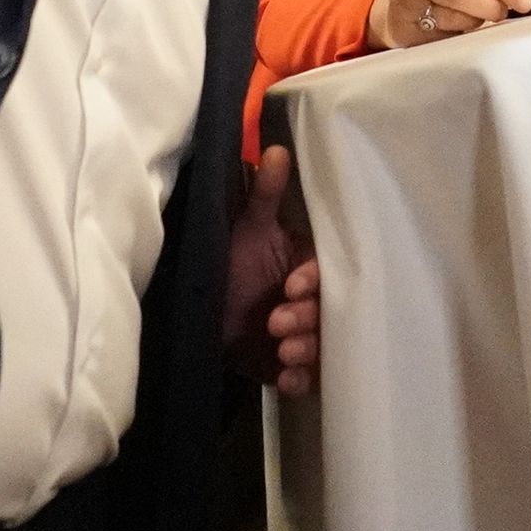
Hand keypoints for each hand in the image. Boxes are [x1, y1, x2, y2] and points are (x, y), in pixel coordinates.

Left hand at [224, 143, 322, 394]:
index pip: (324, 273)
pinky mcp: (290, 366)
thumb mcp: (246, 229)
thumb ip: (263, 195)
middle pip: (329, 312)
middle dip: (308, 318)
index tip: (292, 285)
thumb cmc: (230, 264)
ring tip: (283, 350)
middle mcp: (313, 302)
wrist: (201, 314)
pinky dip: (300, 381)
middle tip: (278, 321)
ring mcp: (305, 336)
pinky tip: (287, 380)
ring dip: (307, 349)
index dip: (312, 280)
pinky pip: (307, 379)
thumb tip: (275, 149)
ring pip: (323, 346)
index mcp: (308, 266)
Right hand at [366, 0, 529, 50]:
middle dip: (490, 6)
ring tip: (473, 19)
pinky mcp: (403, 28)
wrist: (397, 10)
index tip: (526, 1)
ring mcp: (406, 0)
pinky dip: (456, 35)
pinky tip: (455, 30)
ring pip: (452, 17)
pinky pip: (441, 36)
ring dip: (473, 22)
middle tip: (503, 14)